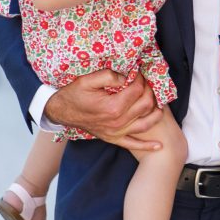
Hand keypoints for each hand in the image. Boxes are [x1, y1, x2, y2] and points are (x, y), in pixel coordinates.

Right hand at [44, 70, 161, 149]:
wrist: (61, 111)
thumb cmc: (74, 94)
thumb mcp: (88, 80)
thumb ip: (110, 76)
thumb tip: (128, 76)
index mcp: (113, 107)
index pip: (138, 90)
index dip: (141, 79)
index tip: (138, 73)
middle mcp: (117, 122)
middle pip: (146, 105)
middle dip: (150, 91)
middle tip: (146, 84)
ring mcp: (116, 132)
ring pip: (146, 124)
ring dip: (156, 113)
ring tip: (158, 103)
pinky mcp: (113, 138)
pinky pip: (133, 144)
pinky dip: (147, 146)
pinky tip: (159, 145)